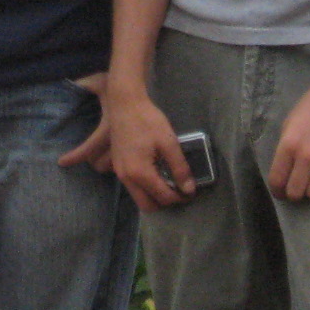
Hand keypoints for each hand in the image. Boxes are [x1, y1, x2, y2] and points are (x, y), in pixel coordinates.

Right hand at [64, 86, 193, 212]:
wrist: (124, 104)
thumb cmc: (147, 120)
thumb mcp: (168, 142)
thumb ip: (179, 168)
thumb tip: (189, 189)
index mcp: (139, 173)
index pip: (163, 197)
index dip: (180, 198)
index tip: (191, 191)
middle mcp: (126, 178)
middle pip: (148, 206)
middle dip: (166, 202)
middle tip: (180, 190)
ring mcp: (119, 173)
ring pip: (139, 198)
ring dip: (155, 196)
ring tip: (170, 182)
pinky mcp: (118, 167)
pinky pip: (133, 187)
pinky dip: (146, 188)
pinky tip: (157, 173)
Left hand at [268, 79, 309, 200]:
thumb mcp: (289, 124)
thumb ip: (285, 148)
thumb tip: (284, 170)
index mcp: (288, 145)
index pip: (277, 180)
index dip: (276, 191)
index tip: (280, 192)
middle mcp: (306, 156)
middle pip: (295, 192)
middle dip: (293, 194)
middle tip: (296, 188)